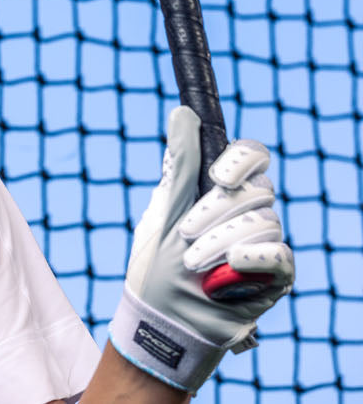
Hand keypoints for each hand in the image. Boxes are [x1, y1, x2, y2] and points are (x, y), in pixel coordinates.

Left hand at [108, 106, 293, 394]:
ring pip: (265, 222)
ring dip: (223, 240)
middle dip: (216, 211)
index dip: (242, 158)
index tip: (218, 177)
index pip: (252, 156)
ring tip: (194, 263)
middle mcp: (245, 212)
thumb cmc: (156, 266)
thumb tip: (181, 113)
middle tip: (186, 234)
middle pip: (257, 189)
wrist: (159, 322)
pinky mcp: (273, 278)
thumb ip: (179, 165)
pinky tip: (233, 264)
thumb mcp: (163, 211)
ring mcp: (261, 245)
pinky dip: (256, 257)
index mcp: (219, 190)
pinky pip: (280, 255)